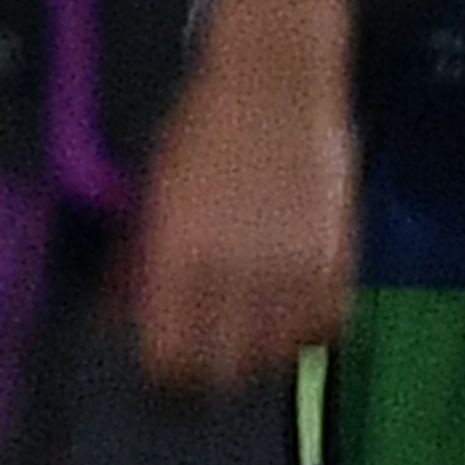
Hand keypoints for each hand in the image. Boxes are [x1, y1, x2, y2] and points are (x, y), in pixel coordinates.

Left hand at [121, 0, 357, 392]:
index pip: (172, 350)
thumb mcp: (154, 193)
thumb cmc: (202, 132)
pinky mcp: (340, 254)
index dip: (165, 375)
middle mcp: (239, 268)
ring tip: (247, 353)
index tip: (162, 381)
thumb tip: (124, 312)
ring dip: (261, 359)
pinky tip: (293, 329)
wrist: (275, 83)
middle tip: (203, 377)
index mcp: (181, 253)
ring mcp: (295, 264)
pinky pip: (329, 323)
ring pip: (280, 351)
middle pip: (226, 363)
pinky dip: (311, 335)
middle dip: (210, 377)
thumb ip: (142, 257)